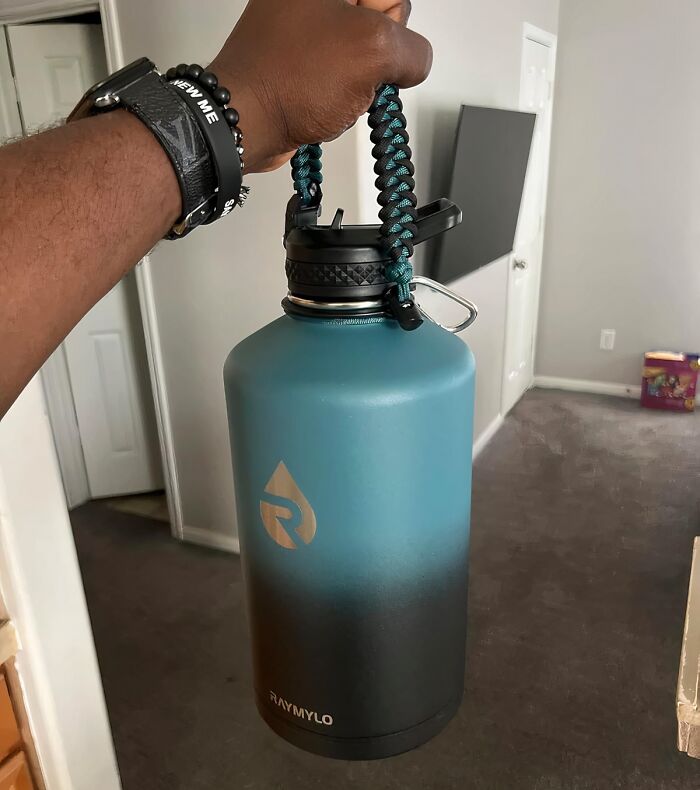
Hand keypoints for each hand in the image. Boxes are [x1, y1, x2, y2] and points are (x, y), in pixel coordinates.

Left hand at [210, 0, 431, 172]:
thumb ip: (411, 49)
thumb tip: (414, 63)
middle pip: (381, 17)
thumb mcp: (372, 51)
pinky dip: (343, 92)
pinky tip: (326, 99)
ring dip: (360, 79)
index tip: (373, 40)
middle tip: (351, 66)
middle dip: (376, 53)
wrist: (246, 121)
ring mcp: (306, 25)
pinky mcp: (300, 57)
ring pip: (363, 51)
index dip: (391, 20)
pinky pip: (343, 72)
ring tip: (333, 87)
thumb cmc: (290, 80)